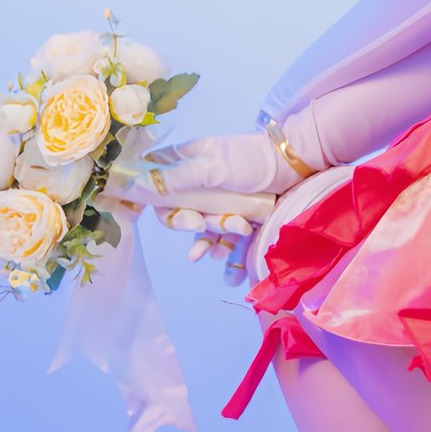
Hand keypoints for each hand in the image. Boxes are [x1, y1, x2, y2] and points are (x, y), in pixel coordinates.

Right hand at [122, 130, 304, 285]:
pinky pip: (225, 242)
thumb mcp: (213, 167)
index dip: (161, 207)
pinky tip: (231, 271)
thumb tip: (132, 184)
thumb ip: (175, 179)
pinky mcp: (240, 218)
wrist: (298, 165)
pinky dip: (227, 254)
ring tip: (239, 231)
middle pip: (182, 215)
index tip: (177, 218)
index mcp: (188, 165)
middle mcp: (201, 185)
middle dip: (195, 225)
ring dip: (214, 240)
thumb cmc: (253, 160)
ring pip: (204, 232)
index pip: (159, 190)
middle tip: (207, 224)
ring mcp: (221, 203)